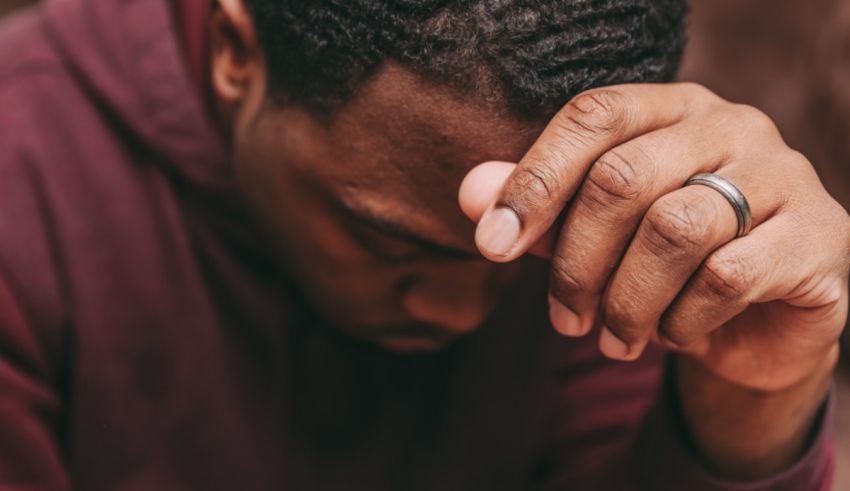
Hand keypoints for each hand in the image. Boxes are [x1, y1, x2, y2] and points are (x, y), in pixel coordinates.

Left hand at [458, 83, 849, 393]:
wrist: (755, 322)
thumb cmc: (662, 265)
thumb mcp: (592, 234)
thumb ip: (537, 209)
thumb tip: (470, 196)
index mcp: (670, 108)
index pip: (593, 116)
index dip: (534, 181)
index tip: (491, 246)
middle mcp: (731, 125)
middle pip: (623, 177)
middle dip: (575, 262)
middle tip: (563, 320)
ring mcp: (784, 175)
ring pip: (675, 228)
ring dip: (627, 300)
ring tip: (613, 339)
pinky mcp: (818, 237)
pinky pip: (729, 276)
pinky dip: (683, 319)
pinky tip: (673, 335)